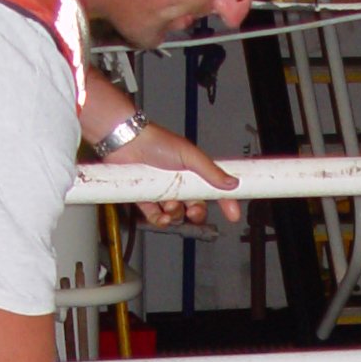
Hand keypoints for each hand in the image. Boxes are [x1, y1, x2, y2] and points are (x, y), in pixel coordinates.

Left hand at [106, 119, 241, 228]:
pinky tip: (160, 217)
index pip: (214, 190)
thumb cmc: (156, 142)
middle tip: (193, 211)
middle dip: (196, 213)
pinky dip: (159, 220)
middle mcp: (179, 183)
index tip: (233, 215)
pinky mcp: (146, 199)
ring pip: (175, 214)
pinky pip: (156, 217)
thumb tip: (231, 183)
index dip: (225, 202)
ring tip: (169, 205)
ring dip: (175, 215)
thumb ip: (211, 171)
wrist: (127, 142)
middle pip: (195, 207)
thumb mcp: (189, 156)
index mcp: (193, 172)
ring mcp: (162, 192)